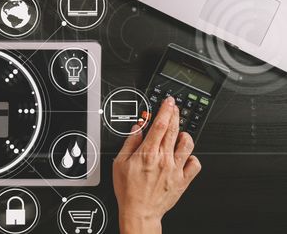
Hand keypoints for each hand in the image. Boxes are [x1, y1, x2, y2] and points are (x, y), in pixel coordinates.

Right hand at [112, 97, 201, 233]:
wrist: (139, 212)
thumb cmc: (128, 191)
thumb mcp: (119, 163)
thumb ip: (129, 143)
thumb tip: (137, 129)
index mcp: (148, 153)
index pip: (160, 124)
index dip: (165, 110)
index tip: (168, 102)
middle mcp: (164, 159)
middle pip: (173, 129)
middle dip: (175, 114)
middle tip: (175, 107)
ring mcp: (175, 169)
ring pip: (187, 144)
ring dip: (184, 134)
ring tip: (180, 133)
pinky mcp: (183, 180)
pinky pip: (195, 164)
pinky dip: (192, 157)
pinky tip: (185, 156)